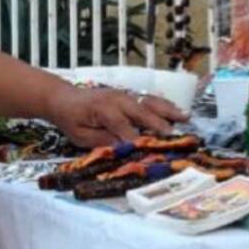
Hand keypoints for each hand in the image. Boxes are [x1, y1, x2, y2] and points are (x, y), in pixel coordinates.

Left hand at [42, 85, 186, 146]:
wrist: (63, 97)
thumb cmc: (70, 118)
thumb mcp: (80, 136)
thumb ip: (102, 141)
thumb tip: (123, 148)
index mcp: (104, 111)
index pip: (125, 130)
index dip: (138, 143)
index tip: (152, 154)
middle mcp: (117, 100)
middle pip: (143, 114)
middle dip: (160, 126)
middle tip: (177, 138)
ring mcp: (124, 95)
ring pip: (150, 102)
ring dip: (169, 110)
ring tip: (186, 118)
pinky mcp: (128, 95)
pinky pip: (149, 98)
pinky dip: (164, 104)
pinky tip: (176, 110)